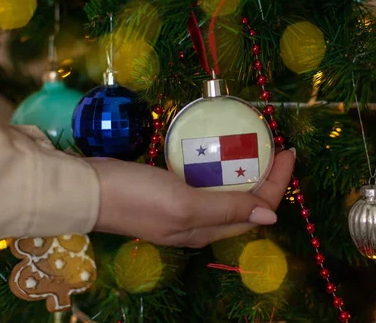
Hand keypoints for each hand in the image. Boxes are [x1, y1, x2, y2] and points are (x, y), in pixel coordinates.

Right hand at [89, 149, 294, 247]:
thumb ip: (228, 209)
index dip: (279, 183)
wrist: (87, 190)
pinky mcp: (170, 191)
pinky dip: (221, 166)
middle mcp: (200, 222)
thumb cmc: (138, 197)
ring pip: (227, 191)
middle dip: (267, 176)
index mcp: (208, 230)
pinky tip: (221, 150)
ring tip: (257, 145)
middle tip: (277, 145)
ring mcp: (184, 207)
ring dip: (246, 170)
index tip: (288, 151)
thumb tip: (270, 216)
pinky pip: (206, 180)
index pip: (257, 209)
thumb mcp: (186, 204)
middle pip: (246, 201)